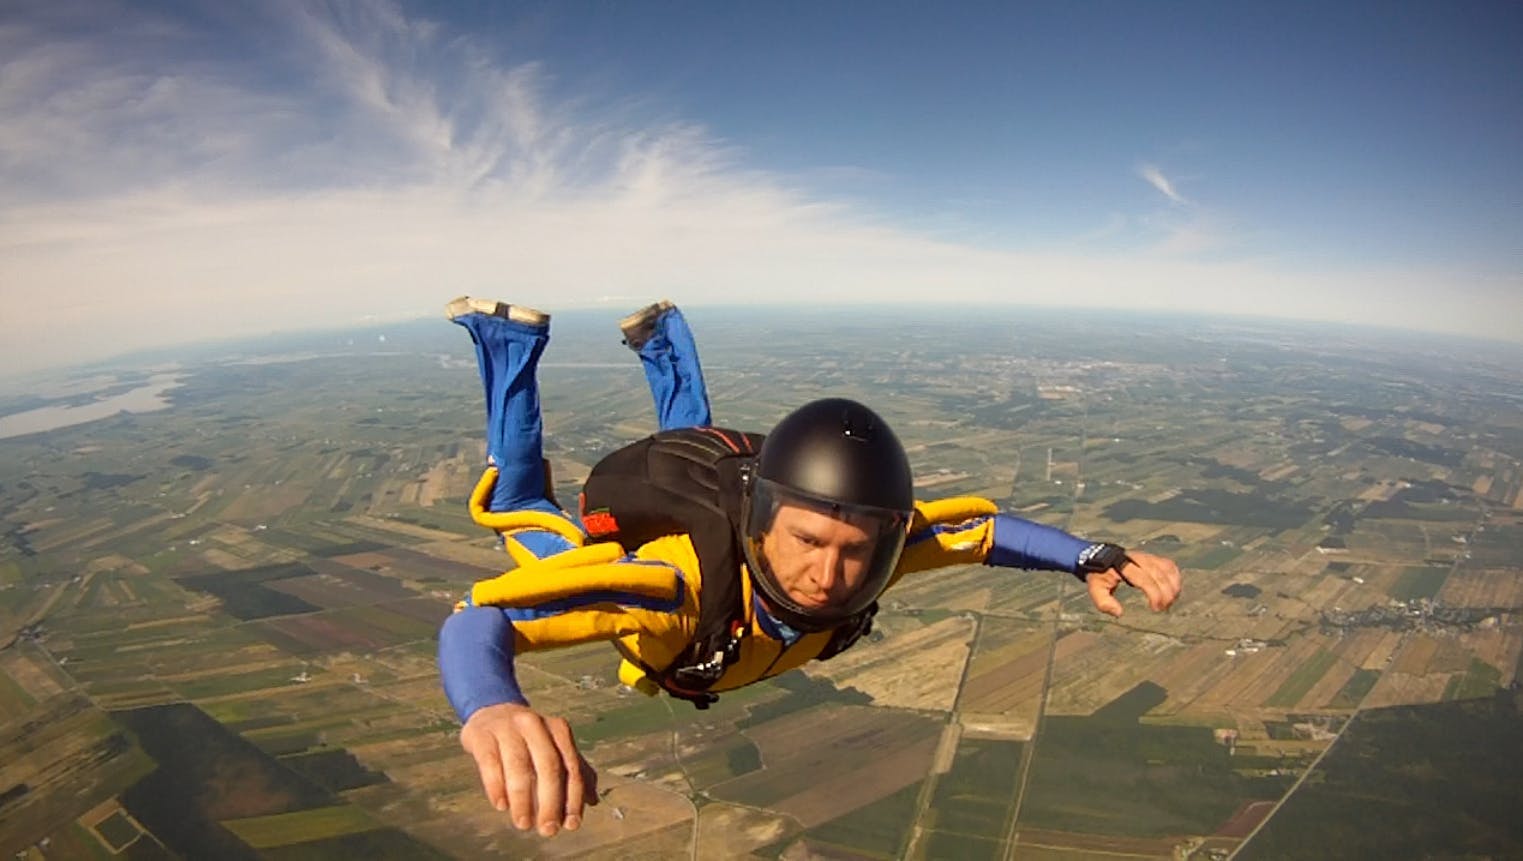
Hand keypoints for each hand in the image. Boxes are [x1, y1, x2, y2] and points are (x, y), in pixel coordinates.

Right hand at [460, 702, 598, 835]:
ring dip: (523, 799)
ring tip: (524, 823)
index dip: (573, 798)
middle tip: (548, 829)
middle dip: (550, 802)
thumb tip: (593, 800)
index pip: (571, 766)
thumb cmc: (528, 739)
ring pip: (519, 766)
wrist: (492, 712)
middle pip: (548, 766)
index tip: (570, 824)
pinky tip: (501, 806)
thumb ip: (574, 771)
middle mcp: (534, 724)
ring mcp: (507, 728)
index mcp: (558, 728)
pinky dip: (496, 786)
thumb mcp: (553, 748)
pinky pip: (490, 763)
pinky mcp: (482, 735)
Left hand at [1085, 551, 1180, 617]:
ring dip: (1173, 586)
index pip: (1145, 579)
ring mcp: (1146, 556)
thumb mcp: (1095, 588)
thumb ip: (1103, 602)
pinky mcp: (1152, 557)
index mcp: (1123, 565)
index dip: (1155, 594)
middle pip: (1159, 574)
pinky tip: (1174, 591)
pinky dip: (1175, 577)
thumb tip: (1118, 613)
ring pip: (1167, 568)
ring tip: (1170, 601)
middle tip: (1164, 608)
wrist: (1099, 556)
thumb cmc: (1100, 575)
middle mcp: (1137, 558)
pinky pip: (1170, 565)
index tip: (1155, 608)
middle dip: (1166, 593)